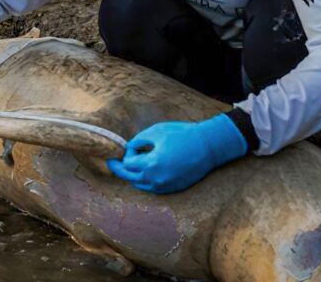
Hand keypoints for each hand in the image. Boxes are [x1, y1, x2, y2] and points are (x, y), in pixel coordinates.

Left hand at [107, 114, 247, 193]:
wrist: (208, 146)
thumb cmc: (182, 135)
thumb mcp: (157, 131)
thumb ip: (139, 140)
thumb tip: (130, 147)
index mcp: (151, 164)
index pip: (128, 164)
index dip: (127, 154)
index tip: (132, 146)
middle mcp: (156, 179)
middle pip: (130, 178)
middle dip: (120, 169)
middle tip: (112, 163)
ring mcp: (165, 186)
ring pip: (141, 185)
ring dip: (133, 176)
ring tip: (130, 166)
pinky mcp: (173, 189)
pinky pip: (153, 189)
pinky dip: (146, 181)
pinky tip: (145, 172)